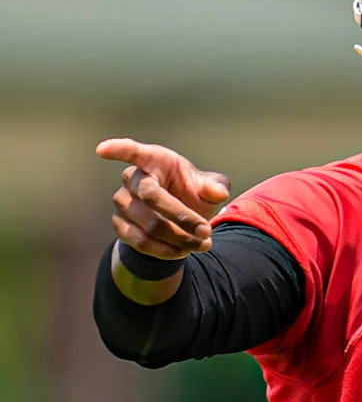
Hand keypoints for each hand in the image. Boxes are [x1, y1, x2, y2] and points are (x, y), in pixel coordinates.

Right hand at [96, 139, 230, 259]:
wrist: (181, 219)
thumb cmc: (193, 193)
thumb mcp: (210, 187)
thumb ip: (216, 187)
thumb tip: (218, 193)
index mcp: (154, 160)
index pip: (133, 152)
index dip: (118, 150)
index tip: (102, 150)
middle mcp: (133, 179)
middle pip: (153, 197)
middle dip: (182, 217)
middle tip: (206, 231)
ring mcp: (123, 203)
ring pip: (150, 225)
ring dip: (179, 238)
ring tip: (202, 244)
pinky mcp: (120, 225)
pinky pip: (141, 242)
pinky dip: (166, 250)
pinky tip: (183, 251)